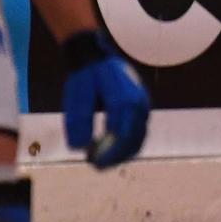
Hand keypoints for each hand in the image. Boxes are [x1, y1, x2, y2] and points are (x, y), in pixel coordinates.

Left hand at [61, 30, 149, 167]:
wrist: (97, 56)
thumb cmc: (85, 77)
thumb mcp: (76, 95)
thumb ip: (78, 120)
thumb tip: (79, 148)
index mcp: (124, 96)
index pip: (121, 133)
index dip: (108, 151)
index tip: (92, 161)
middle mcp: (139, 102)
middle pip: (133, 140)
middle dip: (114, 157)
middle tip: (95, 165)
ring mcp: (144, 106)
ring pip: (138, 140)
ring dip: (120, 154)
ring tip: (100, 160)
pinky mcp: (142, 111)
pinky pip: (139, 135)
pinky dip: (126, 147)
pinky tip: (109, 151)